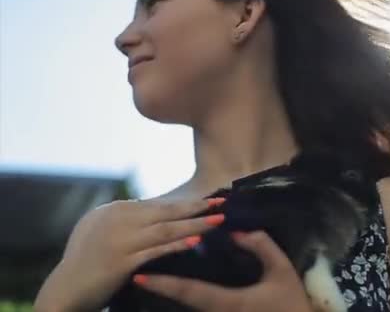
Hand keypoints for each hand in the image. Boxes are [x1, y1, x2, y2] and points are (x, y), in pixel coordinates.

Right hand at [33, 196, 225, 311]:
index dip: (186, 202)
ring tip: (219, 220)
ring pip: (166, 229)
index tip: (209, 200)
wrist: (65, 290)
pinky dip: (178, 245)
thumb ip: (128, 219)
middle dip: (197, 207)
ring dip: (195, 223)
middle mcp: (117, 219)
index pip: (159, 204)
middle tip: (222, 203)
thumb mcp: (103, 230)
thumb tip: (155, 209)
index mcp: (115, 210)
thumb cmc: (86, 262)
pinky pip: (156, 251)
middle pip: (167, 211)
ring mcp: (119, 240)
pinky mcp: (122, 261)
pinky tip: (197, 241)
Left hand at [133, 231, 314, 311]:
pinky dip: (182, 296)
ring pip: (185, 308)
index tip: (140, 275)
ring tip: (146, 275)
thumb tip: (237, 229)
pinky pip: (196, 308)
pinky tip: (173, 286)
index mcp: (228, 303)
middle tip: (132, 270)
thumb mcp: (281, 270)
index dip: (164, 284)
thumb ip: (261, 246)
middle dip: (156, 287)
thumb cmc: (291, 302)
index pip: (190, 291)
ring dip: (167, 293)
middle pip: (179, 302)